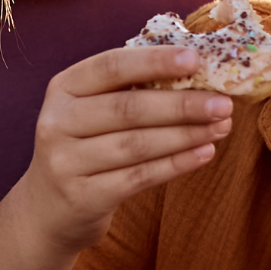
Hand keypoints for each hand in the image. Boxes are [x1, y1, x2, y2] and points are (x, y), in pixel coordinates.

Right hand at [5, 45, 232, 249]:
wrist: (47, 210)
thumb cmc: (84, 149)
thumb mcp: (90, 112)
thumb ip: (129, 91)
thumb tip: (196, 72)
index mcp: (64, 88)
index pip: (111, 66)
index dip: (154, 61)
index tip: (196, 59)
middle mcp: (57, 122)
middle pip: (127, 109)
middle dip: (181, 105)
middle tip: (223, 104)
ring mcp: (65, 161)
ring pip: (136, 145)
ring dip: (185, 135)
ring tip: (221, 128)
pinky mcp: (82, 196)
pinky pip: (138, 177)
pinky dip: (176, 164)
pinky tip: (204, 154)